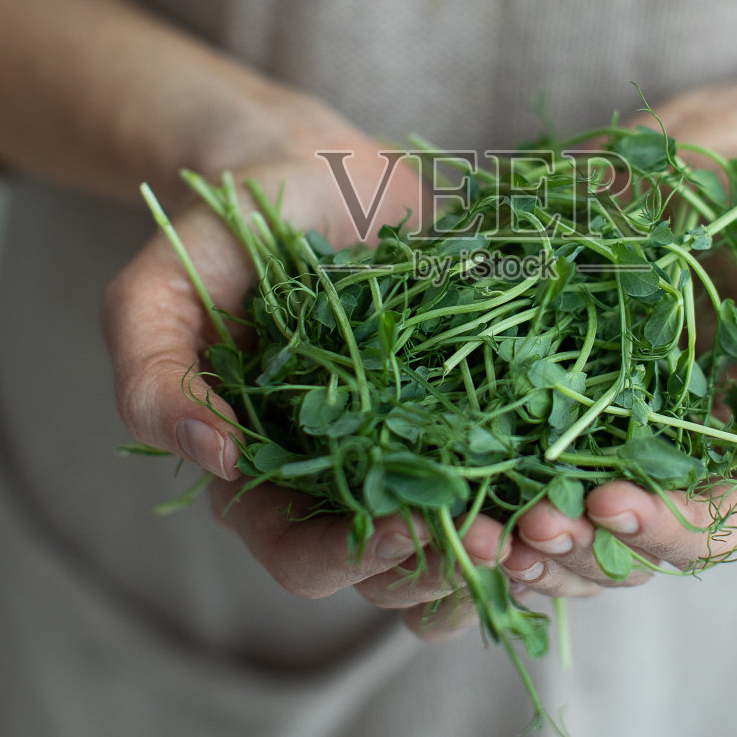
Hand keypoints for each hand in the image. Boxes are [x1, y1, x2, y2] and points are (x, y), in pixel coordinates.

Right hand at [101, 107, 506, 640]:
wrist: (308, 165)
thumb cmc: (223, 232)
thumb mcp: (155, 293)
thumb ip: (154, 375)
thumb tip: (212, 456)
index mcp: (265, 478)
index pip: (305, 560)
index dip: (354, 560)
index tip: (409, 526)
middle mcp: (344, 480)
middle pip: (397, 572)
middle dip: (446, 568)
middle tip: (498, 541)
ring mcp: (416, 446)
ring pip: (464, 538)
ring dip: (508, 548)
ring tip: (546, 523)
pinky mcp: (478, 404)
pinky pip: (517, 468)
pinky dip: (547, 484)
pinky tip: (582, 474)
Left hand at [499, 170, 736, 595]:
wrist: (727, 170)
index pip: (707, 533)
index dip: (658, 535)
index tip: (609, 504)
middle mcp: (669, 466)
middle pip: (620, 552)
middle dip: (572, 555)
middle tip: (526, 528)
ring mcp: (602, 435)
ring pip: (557, 527)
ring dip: (516, 545)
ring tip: (474, 534)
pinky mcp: (546, 392)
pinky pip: (507, 458)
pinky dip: (476, 483)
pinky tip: (445, 482)